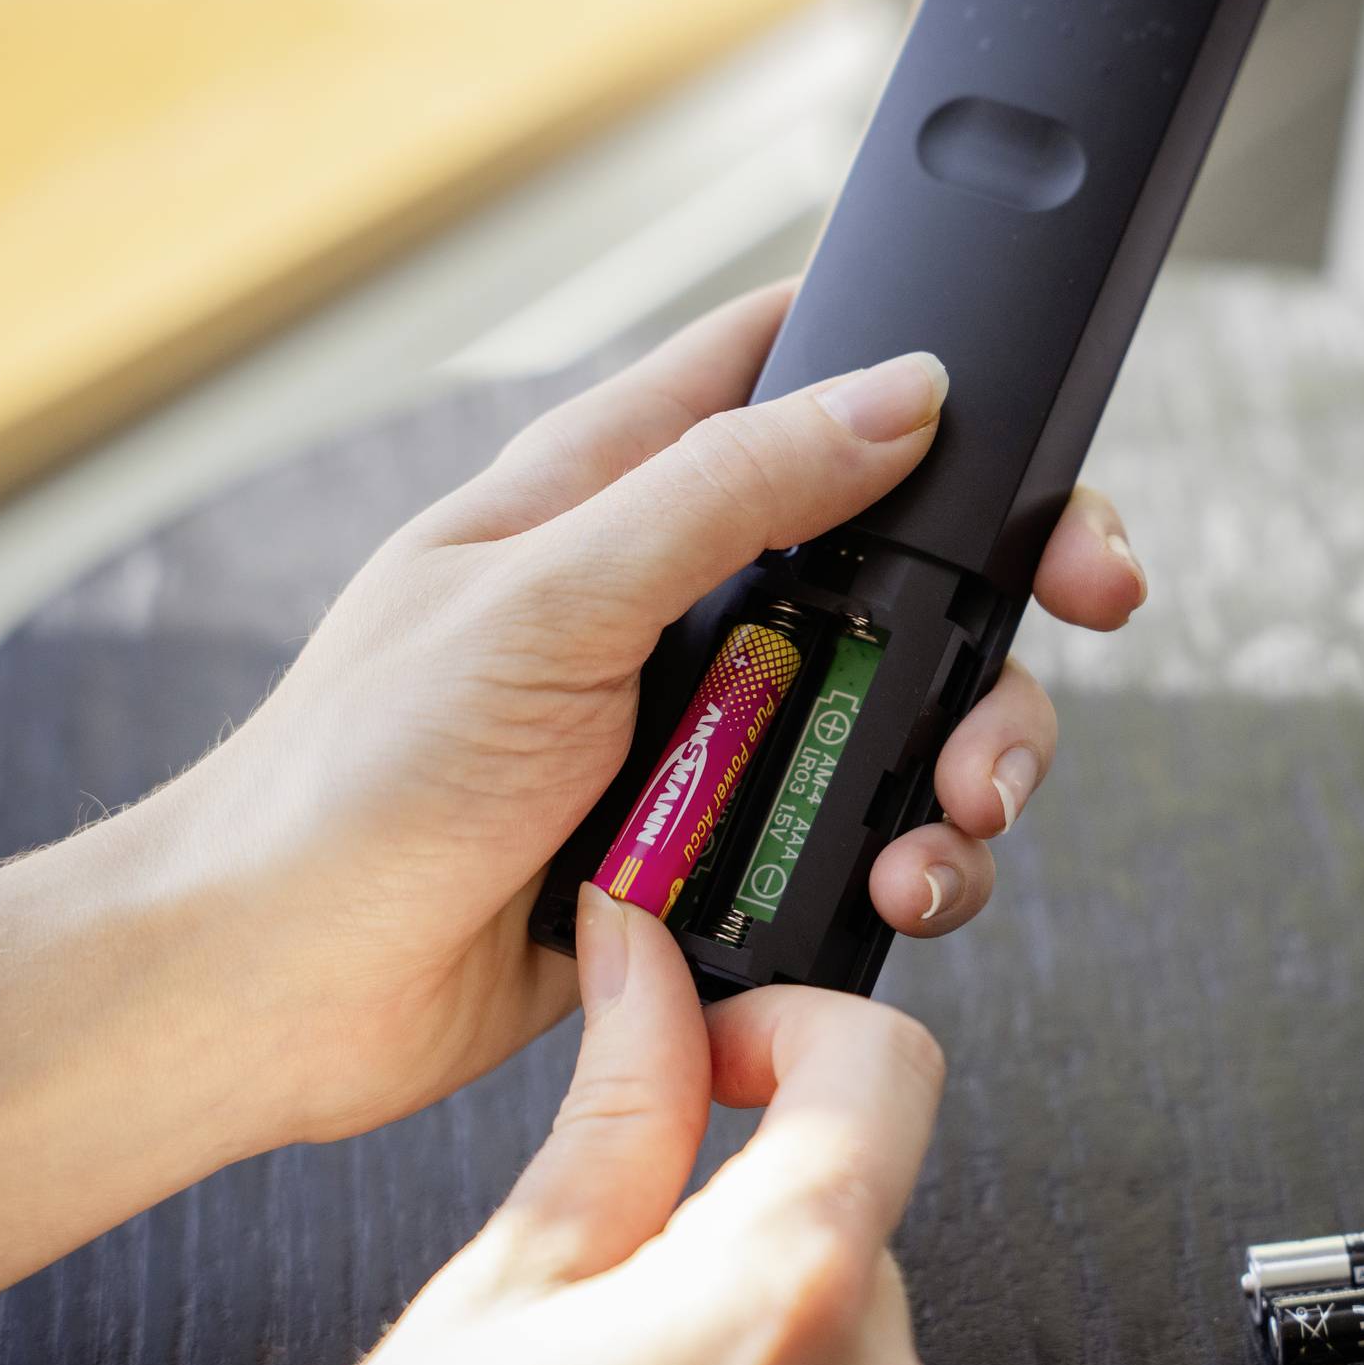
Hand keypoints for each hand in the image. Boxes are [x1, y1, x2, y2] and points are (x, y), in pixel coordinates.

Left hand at [146, 281, 1145, 1145]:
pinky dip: (908, 864)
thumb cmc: (356, 778)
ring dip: (968, 757)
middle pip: (899, 560)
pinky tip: (897, 898)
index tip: (1028, 432)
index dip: (917, 374)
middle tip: (1085, 618)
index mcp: (613, 494)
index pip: (786, 368)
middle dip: (1003, 601)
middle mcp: (673, 602)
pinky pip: (857, 838)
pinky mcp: (717, 853)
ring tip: (958, 821)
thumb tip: (895, 394)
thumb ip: (724, 492)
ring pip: (902, 713)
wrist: (278, 996)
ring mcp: (703, 732)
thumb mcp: (549, 600)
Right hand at [202, 884, 947, 1364]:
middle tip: (589, 1297)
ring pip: (844, 1338)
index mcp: (783, 1302)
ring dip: (746, 1338)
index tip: (716, 1053)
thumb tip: (646, 965)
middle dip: (737, 1217)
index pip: (887, 1072)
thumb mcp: (489, 1297)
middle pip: (851, 1216)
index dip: (794, 1033)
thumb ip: (615, 1112)